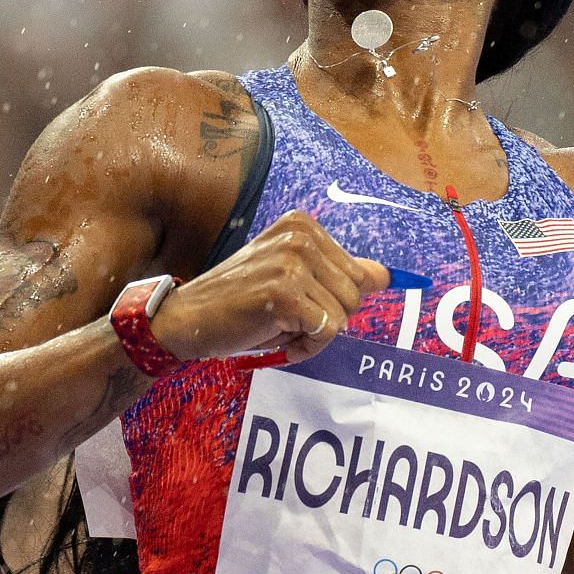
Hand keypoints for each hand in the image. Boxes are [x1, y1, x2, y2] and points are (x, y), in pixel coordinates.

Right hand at [151, 210, 390, 363]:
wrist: (186, 318)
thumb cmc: (239, 302)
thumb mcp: (290, 277)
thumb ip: (337, 274)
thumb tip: (387, 276)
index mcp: (303, 225)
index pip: (358, 272)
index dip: (335, 300)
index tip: (303, 305)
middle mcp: (300, 236)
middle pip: (356, 294)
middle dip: (328, 318)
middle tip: (287, 320)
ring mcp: (292, 263)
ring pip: (343, 315)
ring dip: (315, 335)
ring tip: (278, 327)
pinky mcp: (285, 294)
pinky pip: (327, 331)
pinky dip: (307, 347)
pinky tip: (276, 339)